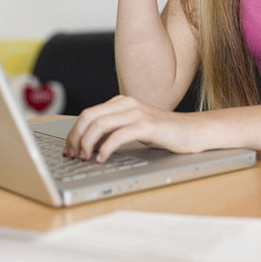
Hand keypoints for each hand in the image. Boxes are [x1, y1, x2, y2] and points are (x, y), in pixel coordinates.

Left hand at [63, 95, 203, 162]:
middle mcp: (126, 103)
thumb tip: (88, 145)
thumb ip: (114, 130)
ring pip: (100, 125)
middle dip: (76, 138)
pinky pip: (118, 135)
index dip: (74, 132)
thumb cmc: (163, 132)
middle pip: (89, 117)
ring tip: (85, 159)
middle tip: (73, 156)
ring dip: (87, 144)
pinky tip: (102, 159)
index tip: (68, 149)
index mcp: (121, 102)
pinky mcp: (147, 125)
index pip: (88, 114)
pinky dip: (105, 148)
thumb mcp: (134, 128)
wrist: (192, 131)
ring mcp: (137, 113)